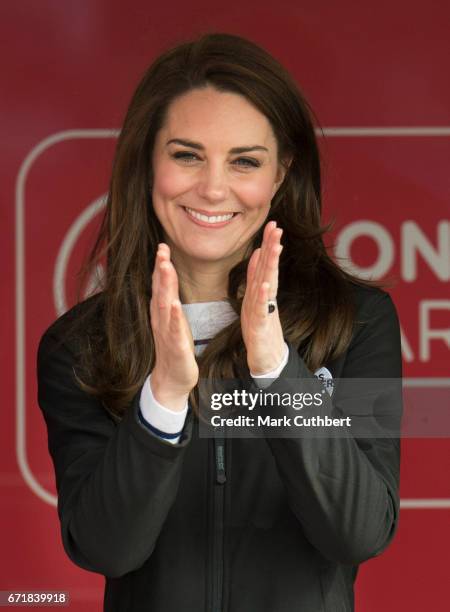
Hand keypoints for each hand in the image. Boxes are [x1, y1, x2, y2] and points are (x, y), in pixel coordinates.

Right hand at [149, 243, 198, 410]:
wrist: (171, 380)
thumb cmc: (174, 348)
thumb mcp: (173, 320)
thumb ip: (170, 299)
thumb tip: (167, 278)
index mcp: (163, 313)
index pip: (160, 286)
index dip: (160, 265)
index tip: (163, 245)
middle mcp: (162, 320)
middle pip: (160, 291)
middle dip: (161, 269)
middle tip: (162, 249)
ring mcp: (167, 334)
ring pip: (165, 306)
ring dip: (165, 287)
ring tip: (165, 268)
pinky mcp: (176, 348)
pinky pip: (174, 331)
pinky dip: (174, 318)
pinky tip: (174, 305)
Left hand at [241, 221, 285, 374]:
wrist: (265, 359)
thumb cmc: (261, 329)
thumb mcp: (256, 299)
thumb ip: (256, 277)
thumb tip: (258, 253)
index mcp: (261, 291)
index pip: (265, 263)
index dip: (268, 244)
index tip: (272, 224)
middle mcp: (264, 298)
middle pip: (268, 269)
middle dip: (272, 247)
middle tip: (277, 226)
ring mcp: (264, 311)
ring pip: (268, 284)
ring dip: (271, 265)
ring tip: (275, 247)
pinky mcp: (261, 327)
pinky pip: (262, 309)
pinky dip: (264, 297)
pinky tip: (266, 284)